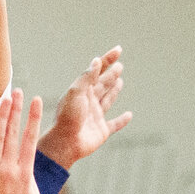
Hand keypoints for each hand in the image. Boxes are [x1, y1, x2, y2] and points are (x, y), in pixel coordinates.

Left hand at [0, 89, 44, 193]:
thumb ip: (32, 180)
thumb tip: (30, 168)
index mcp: (24, 174)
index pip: (31, 138)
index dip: (34, 118)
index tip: (38, 101)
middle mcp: (7, 169)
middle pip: (12, 132)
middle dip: (16, 110)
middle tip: (18, 92)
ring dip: (0, 117)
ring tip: (3, 100)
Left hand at [37, 48, 130, 169]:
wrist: (65, 143)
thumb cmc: (67, 117)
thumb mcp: (75, 93)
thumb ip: (86, 77)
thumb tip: (96, 60)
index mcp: (81, 91)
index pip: (96, 71)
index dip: (107, 60)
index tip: (118, 50)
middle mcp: (88, 102)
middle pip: (102, 84)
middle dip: (110, 74)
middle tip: (119, 65)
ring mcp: (95, 117)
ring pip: (107, 100)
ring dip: (113, 91)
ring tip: (120, 81)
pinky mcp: (102, 131)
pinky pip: (115, 124)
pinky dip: (122, 120)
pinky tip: (129, 115)